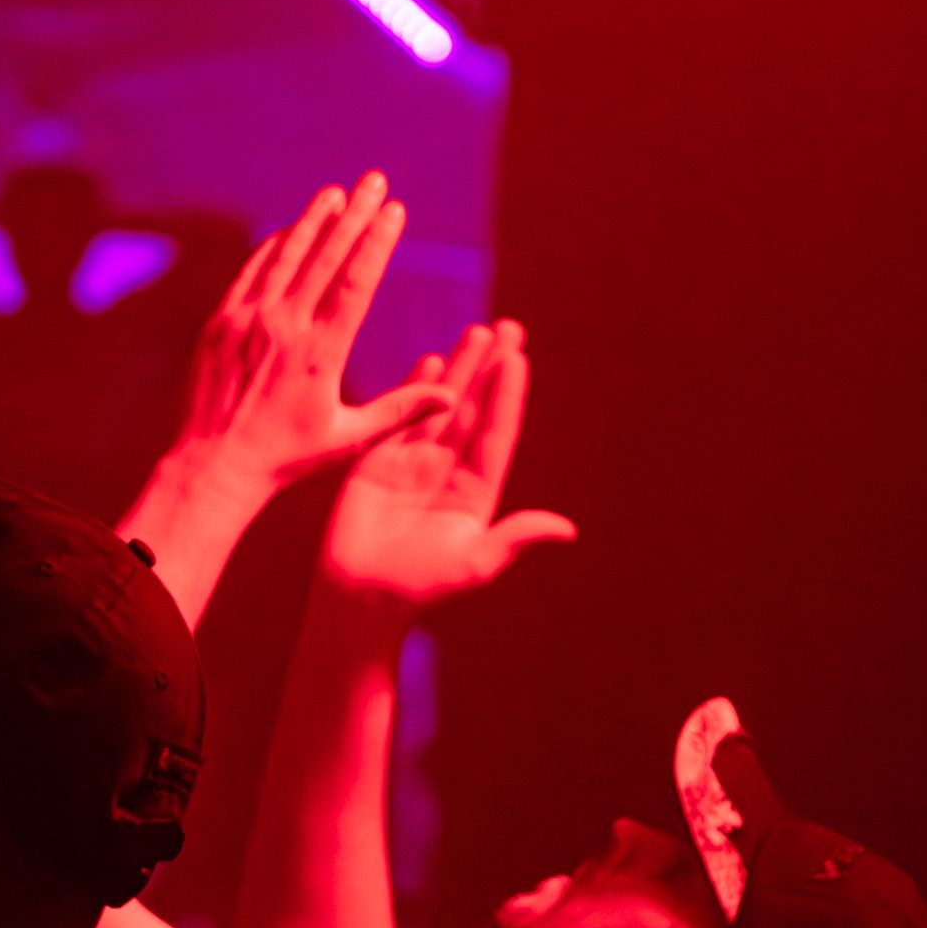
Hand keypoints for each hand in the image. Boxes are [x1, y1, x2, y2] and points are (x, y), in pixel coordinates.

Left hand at [171, 173, 452, 496]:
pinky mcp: (221, 324)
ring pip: (286, 258)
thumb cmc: (285, 458)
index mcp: (320, 352)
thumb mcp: (348, 439)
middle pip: (325, 257)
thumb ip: (401, 412)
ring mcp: (248, 321)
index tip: (394, 210)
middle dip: (354, 215)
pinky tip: (287, 232)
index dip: (376, 242)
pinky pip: (251, 275)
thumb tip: (453, 395)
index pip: (356, 282)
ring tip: (334, 193)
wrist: (214, 466)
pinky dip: (272, 250)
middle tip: (374, 179)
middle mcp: (284, 328)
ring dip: (312, 222)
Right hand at [322, 319, 575, 604]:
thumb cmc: (419, 589)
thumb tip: (567, 529)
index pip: (496, 434)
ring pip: (441, 407)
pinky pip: (400, 418)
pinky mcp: (378, 463)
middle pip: (474, 411)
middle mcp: (448, 473)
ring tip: (476, 333)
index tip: (518, 358)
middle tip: (510, 327)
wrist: (360, 600)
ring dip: (459, 370)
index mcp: (475, 494)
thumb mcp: (475, 564)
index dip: (507, 396)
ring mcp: (413, 465)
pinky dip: (414, 390)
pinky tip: (430, 361)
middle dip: (490, 370)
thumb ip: (516, 538)